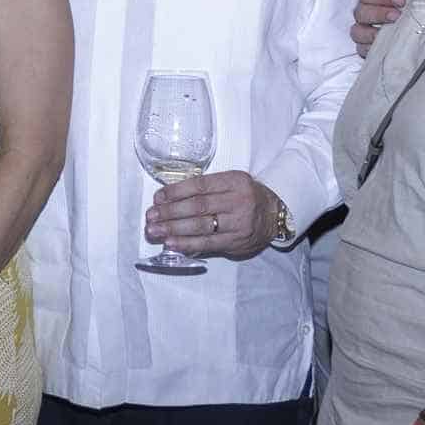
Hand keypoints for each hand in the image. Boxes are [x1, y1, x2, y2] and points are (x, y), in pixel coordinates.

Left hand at [145, 170, 277, 259]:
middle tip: (151, 216)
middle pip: (198, 206)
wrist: (274, 215)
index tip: (158, 197)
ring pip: (201, 226)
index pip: (200, 185)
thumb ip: (206, 188)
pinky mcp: (236, 241)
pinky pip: (208, 243)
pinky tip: (171, 243)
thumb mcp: (231, 183)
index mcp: (235, 181)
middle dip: (170, 212)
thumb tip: (168, 198)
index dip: (176, 192)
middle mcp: (238, 200)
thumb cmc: (245, 197)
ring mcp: (239, 223)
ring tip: (154, 231)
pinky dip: (187, 244)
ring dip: (173, 229)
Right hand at [351, 0, 424, 48]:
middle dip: (378, 13)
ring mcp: (369, 27)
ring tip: (389, 32)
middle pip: (360, 10)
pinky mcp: (372, 45)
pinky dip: (368, 48)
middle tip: (397, 15)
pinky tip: (384, 45)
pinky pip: (361, 48)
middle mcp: (370, 8)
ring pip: (357, 30)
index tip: (401, 0)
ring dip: (370, 32)